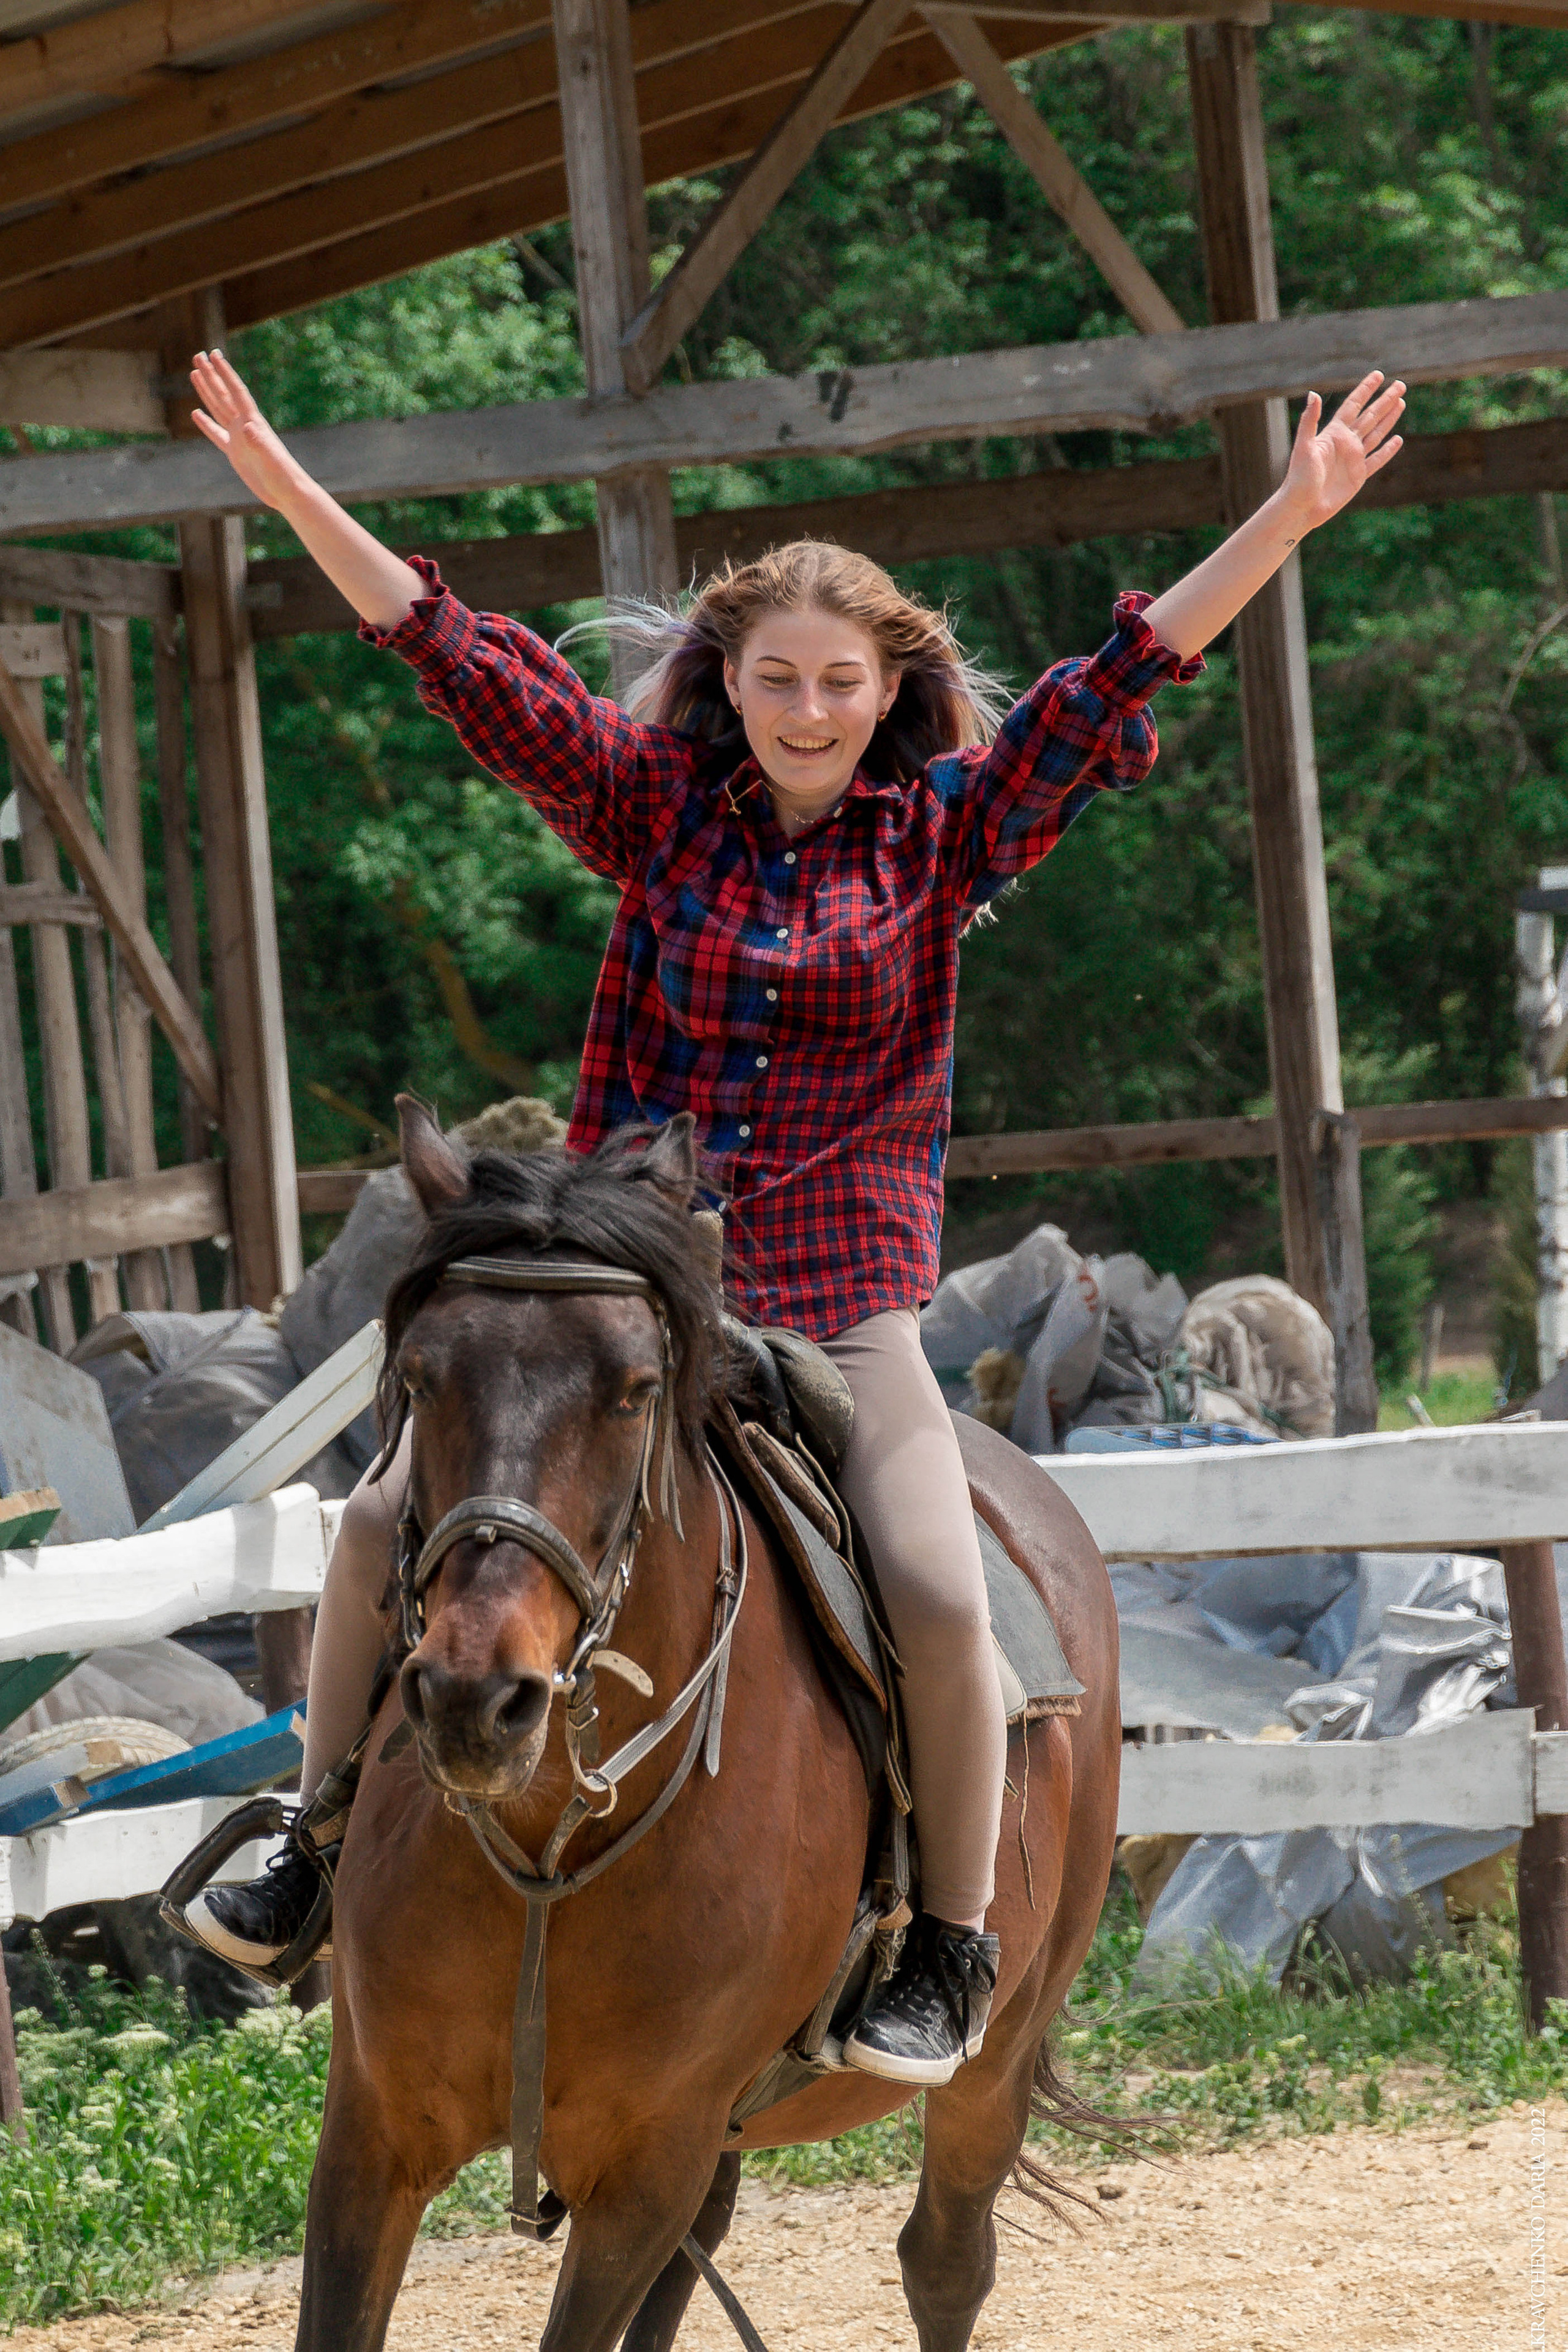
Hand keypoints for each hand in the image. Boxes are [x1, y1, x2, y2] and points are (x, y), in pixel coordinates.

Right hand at [189, 349, 304, 510]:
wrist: (289, 493)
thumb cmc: (284, 476)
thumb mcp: (270, 458)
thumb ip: (259, 442)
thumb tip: (247, 427)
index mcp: (253, 423)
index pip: (236, 392)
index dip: (225, 373)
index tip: (213, 354)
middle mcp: (244, 426)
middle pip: (224, 395)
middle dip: (211, 375)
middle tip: (198, 355)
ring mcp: (239, 439)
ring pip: (218, 409)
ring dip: (207, 391)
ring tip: (194, 374)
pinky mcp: (235, 454)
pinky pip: (216, 434)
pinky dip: (205, 423)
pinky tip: (196, 413)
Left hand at [1279, 371, 1405, 533]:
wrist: (1301, 507)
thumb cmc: (1298, 478)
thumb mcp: (1303, 447)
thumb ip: (1309, 421)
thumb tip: (1313, 394)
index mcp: (1334, 433)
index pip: (1353, 405)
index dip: (1366, 389)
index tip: (1378, 374)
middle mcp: (1345, 443)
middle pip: (1370, 416)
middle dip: (1385, 400)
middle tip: (1400, 385)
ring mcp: (1353, 459)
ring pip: (1376, 434)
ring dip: (1389, 419)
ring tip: (1401, 403)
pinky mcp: (1358, 476)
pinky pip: (1376, 460)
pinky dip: (1387, 450)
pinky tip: (1397, 440)